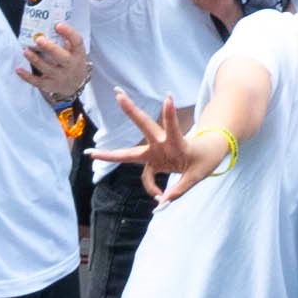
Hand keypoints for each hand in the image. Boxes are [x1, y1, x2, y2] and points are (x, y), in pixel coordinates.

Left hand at [15, 19, 87, 100]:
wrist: (74, 86)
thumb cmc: (72, 63)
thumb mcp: (76, 52)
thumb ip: (67, 40)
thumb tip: (53, 26)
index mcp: (78, 54)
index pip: (77, 42)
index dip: (68, 33)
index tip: (58, 25)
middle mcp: (70, 66)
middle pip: (63, 57)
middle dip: (50, 48)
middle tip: (39, 39)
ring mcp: (60, 77)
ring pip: (47, 69)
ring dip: (35, 60)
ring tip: (26, 51)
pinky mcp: (49, 85)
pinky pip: (37, 82)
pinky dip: (27, 76)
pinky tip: (19, 69)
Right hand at [88, 94, 233, 201]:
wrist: (206, 153)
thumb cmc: (204, 159)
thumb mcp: (198, 175)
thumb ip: (180, 189)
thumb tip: (162, 202)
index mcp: (177, 142)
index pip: (172, 127)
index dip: (169, 114)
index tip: (168, 97)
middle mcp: (161, 143)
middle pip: (144, 126)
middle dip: (131, 110)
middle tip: (118, 95)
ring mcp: (155, 152)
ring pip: (131, 152)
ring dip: (112, 153)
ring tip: (91, 153)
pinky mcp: (153, 161)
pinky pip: (147, 178)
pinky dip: (152, 188)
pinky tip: (159, 195)